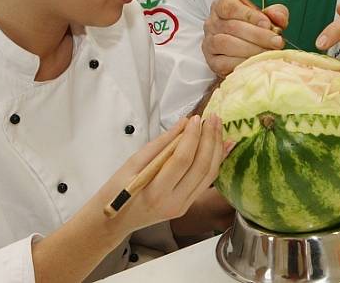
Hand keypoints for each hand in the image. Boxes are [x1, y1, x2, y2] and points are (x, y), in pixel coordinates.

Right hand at [95, 115, 224, 235]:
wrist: (115, 220)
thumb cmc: (117, 191)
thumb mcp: (132, 163)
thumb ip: (161, 143)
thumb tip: (183, 123)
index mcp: (156, 192)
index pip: (182, 160)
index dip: (191, 137)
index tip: (195, 118)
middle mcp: (174, 202)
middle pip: (201, 167)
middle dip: (209, 139)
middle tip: (212, 118)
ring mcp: (183, 206)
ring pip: (209, 174)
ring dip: (216, 147)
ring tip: (218, 126)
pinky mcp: (188, 204)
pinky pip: (207, 181)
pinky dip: (217, 161)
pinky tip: (224, 145)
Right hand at [202, 0, 288, 75]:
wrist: (247, 53)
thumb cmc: (255, 30)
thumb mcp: (267, 17)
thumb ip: (275, 12)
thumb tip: (277, 16)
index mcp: (221, 7)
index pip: (230, 7)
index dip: (250, 15)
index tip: (268, 24)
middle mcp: (211, 23)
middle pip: (232, 26)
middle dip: (258, 35)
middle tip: (277, 42)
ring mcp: (209, 43)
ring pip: (227, 44)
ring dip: (252, 49)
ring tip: (269, 52)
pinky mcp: (212, 62)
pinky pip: (224, 63)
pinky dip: (243, 63)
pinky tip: (257, 63)